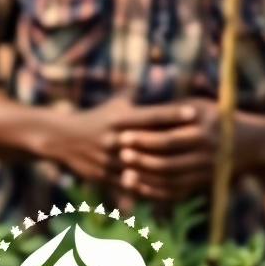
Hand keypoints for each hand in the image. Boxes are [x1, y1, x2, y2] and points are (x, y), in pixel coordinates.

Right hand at [46, 96, 197, 183]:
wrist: (61, 138)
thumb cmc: (94, 118)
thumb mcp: (113, 104)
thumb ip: (133, 94)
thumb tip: (155, 76)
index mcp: (118, 119)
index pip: (151, 115)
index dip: (173, 114)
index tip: (195, 112)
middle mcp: (115, 138)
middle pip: (151, 143)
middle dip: (176, 144)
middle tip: (203, 143)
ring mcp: (109, 159)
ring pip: (143, 167)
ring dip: (167, 169)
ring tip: (192, 170)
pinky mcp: (104, 176)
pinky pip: (131, 185)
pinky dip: (149, 188)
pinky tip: (169, 189)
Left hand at [116, 100, 259, 201]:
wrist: (254, 143)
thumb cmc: (217, 116)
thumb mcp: (198, 106)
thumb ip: (171, 111)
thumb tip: (135, 112)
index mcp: (204, 130)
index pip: (169, 138)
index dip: (145, 139)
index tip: (123, 135)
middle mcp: (208, 153)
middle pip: (168, 161)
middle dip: (142, 159)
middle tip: (120, 154)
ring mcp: (208, 171)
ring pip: (172, 179)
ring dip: (147, 178)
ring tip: (124, 172)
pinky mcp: (205, 183)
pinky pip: (178, 191)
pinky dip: (157, 191)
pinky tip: (139, 186)